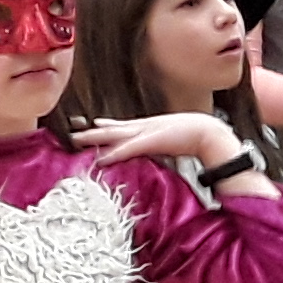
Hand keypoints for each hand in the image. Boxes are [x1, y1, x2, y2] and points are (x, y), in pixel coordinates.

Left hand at [71, 113, 246, 167]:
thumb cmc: (198, 136)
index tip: (95, 123)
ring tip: (78, 140)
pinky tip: (101, 159)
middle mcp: (144, 127)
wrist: (208, 133)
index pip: (124, 126)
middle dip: (93, 131)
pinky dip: (114, 154)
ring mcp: (146, 132)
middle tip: (73, 133)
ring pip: (114, 135)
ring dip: (95, 138)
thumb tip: (165, 151)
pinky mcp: (150, 141)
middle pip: (112, 129)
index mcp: (151, 127)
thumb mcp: (175, 141)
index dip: (108, 125)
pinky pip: (127, 149)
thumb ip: (165, 147)